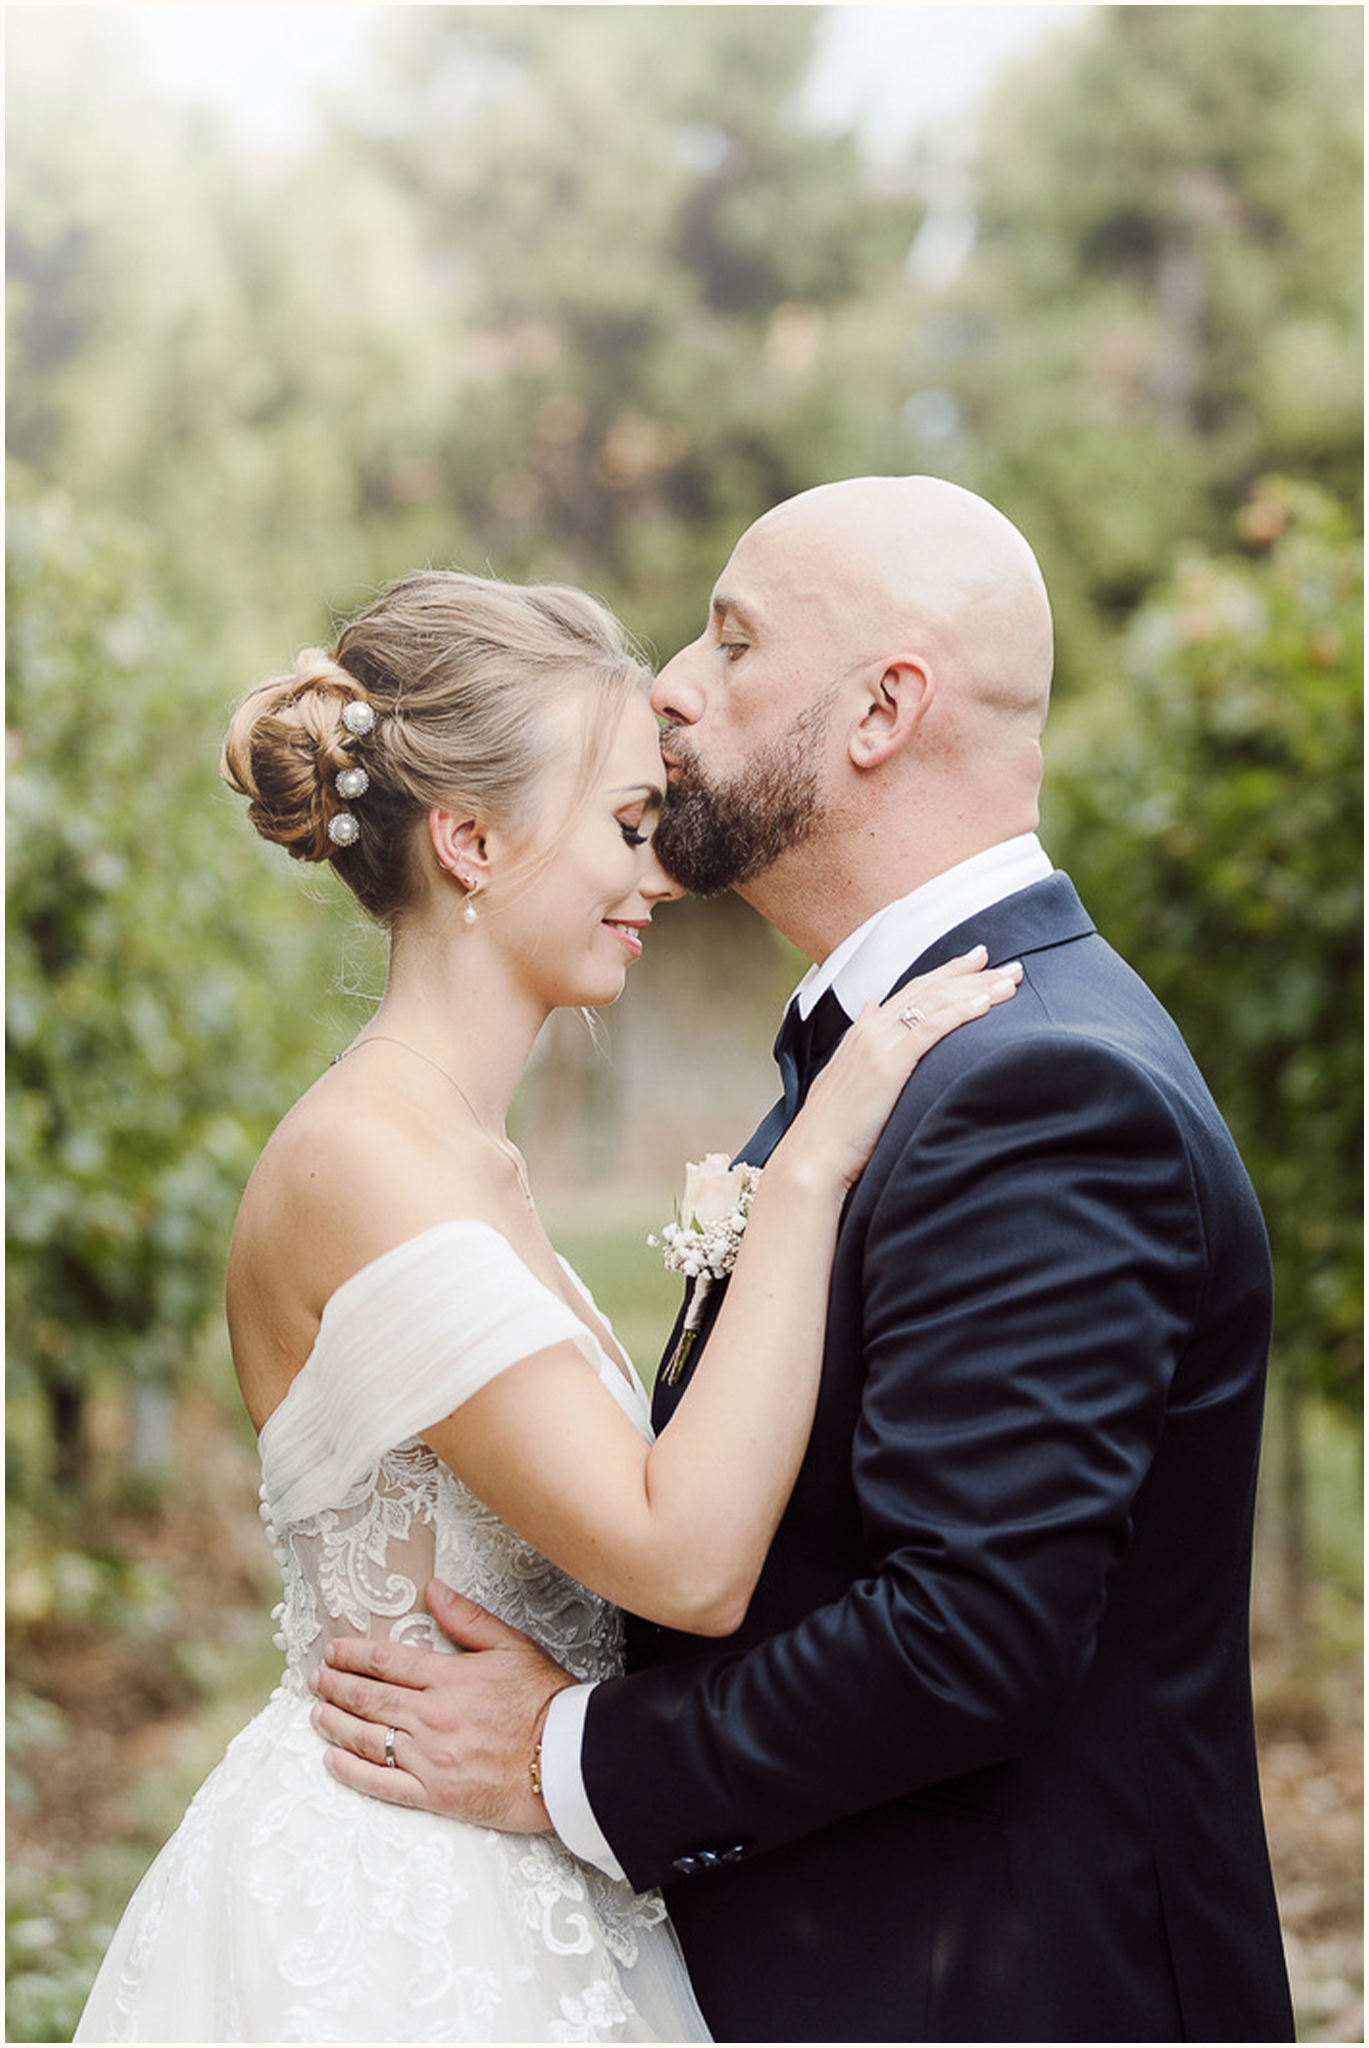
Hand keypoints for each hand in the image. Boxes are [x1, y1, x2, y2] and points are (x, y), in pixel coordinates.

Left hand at [308, 1580, 576, 1832]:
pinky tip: (332, 1760)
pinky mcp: (435, 1794)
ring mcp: (430, 1758)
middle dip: (335, 1686)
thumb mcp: (513, 1646)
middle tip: (315, 1679)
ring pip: (367, 1739)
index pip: (386, 1662)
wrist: (570, 1761)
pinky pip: (381, 1784)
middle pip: (368, 1699)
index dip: (353, 1655)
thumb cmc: (546, 1702)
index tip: (333, 1651)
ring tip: (315, 1714)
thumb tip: (433, 1590)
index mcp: (449, 1677)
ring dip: (334, 1724)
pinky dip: (351, 1771)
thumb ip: (469, 1619)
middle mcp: (431, 1716)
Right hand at [782, 946, 1020, 1190]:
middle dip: (973, 975)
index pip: (914, 990)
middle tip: (1009, 967)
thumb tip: (869, 1008)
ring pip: (935, 1003)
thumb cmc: (832, 1127)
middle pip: (930, 990)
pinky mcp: (889, 1064)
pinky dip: (960, 1012)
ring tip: (1009, 983)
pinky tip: (985, 1004)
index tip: (978, 961)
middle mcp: (872, 1029)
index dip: (948, 972)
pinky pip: (931, 1029)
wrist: (813, 1153)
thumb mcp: (844, 1072)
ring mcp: (879, 1044)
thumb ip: (861, 1039)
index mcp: (864, 1031)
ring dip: (977, 989)